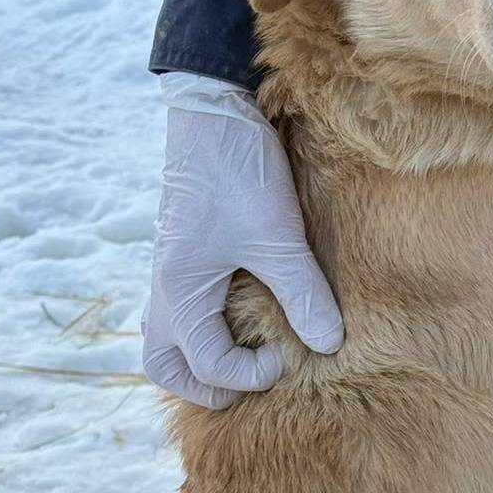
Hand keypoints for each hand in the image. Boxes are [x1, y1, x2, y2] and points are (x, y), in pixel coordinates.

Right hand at [142, 74, 342, 407]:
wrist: (211, 108)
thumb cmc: (240, 170)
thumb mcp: (278, 235)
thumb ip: (303, 294)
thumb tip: (329, 345)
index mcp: (180, 291)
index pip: (207, 366)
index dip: (251, 376)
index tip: (288, 356)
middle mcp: (164, 287)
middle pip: (164, 365)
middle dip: (206, 384)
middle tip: (254, 376)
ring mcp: (167, 269)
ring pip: (165, 336)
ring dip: (199, 357)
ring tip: (245, 355)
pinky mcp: (181, 252)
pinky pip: (178, 307)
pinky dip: (203, 327)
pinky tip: (243, 314)